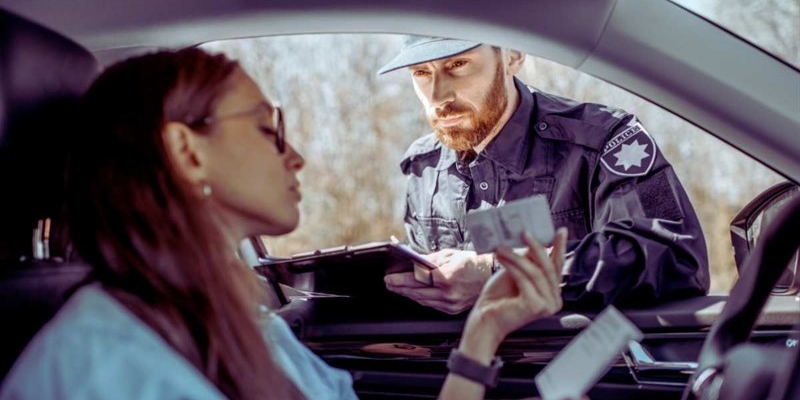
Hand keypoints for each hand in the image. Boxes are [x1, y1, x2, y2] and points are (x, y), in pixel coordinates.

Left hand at [384, 249, 492, 313]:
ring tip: (398, 289)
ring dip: (408, 294)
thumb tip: (415, 263)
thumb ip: (430, 260)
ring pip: (422, 300)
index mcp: (446, 277)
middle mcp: (447, 293)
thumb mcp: (450, 255)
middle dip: (400, 288)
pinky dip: (421, 299)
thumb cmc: (474, 263)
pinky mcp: (453, 309)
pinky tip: (414, 295)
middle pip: (416, 292)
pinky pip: (432, 305)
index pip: (416, 279)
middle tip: (389, 283)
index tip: (389, 278)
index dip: (400, 280)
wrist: (492, 275)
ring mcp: (450, 304)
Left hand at [461, 227, 567, 352]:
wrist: (485, 319)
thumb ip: (529, 261)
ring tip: (502, 246)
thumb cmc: (499, 297)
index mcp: (553, 293)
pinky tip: (501, 257)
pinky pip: (524, 278)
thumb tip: (536, 239)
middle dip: (537, 247)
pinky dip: (512, 266)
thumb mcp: (516, 273)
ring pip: (535, 272)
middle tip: (526, 232)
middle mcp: (554, 301)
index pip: (557, 267)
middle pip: (549, 268)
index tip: (560, 230)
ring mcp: (546, 305)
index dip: (560, 248)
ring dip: (517, 256)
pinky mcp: (535, 306)